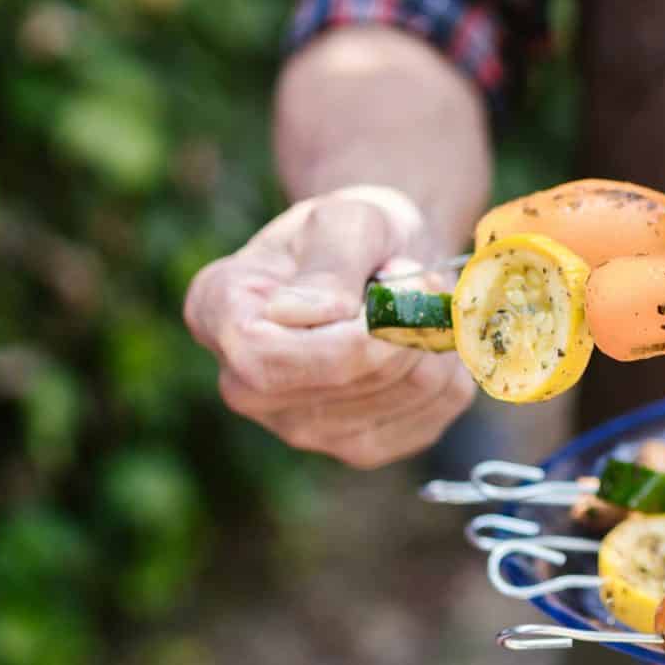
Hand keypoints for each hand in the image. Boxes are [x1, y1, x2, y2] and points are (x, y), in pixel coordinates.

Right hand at [184, 185, 474, 468]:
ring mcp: (300, 427)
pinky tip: (422, 339)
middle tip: (414, 276)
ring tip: (413, 303)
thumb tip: (314, 313)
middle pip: (344, 381)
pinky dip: (448, 366)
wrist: (381, 260)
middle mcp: (245, 386)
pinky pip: (433, 412)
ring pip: (404, 393)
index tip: (393, 282)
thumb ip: (331, 259)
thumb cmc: (350, 234)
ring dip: (432, 336)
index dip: (346, 333)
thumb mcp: (345, 216)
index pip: (266, 358)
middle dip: (405, 322)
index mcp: (216, 313)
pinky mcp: (359, 448)